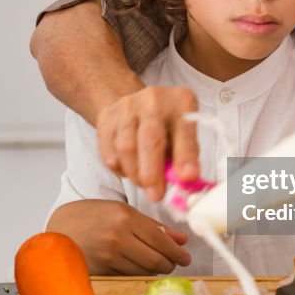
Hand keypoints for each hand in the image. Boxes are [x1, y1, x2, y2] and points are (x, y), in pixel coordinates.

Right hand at [47, 200, 190, 274]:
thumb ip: (153, 226)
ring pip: (143, 271)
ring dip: (156, 271)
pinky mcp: (100, 271)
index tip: (185, 257)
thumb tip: (182, 240)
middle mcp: (117, 237)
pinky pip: (128, 276)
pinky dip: (139, 275)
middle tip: (175, 263)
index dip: (177, 252)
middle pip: (155, 260)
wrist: (59, 227)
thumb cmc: (93, 215)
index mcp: (125, 217)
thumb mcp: (123, 212)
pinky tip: (140, 268)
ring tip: (159, 265)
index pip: (161, 240)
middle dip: (170, 264)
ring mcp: (107, 256)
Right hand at [96, 86, 201, 200]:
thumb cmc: (168, 126)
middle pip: (150, 138)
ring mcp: (126, 106)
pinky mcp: (106, 118)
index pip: (185, 129)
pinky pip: (109, 151)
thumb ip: (188, 157)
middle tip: (156, 195)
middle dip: (152, 172)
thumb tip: (186, 182)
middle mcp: (153, 99)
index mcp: (181, 101)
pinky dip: (120, 168)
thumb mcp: (186, 134)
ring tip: (145, 183)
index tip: (188, 177)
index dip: (186, 155)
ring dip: (135, 173)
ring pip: (125, 147)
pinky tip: (130, 170)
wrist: (137, 105)